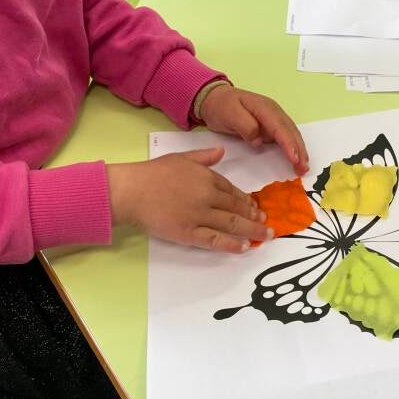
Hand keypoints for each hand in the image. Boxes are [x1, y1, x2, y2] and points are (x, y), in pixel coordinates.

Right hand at [107, 148, 271, 252]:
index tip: (255, 206)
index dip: (246, 200)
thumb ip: (204, 156)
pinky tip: (244, 247)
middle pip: (236, 207)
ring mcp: (199, 216)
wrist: (132, 190)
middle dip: (254, 216)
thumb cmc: (152, 173)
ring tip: (264, 235)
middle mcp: (207, 196)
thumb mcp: (181, 157)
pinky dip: (232, 244)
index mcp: (207, 177)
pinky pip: (215, 240)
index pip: (232, 190)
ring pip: (231, 224)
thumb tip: (221, 151)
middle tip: (266, 222)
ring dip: (251, 230)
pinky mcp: (188, 233)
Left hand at [198, 85, 308, 174]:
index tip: (295, 159)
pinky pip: (285, 138)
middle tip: (304, 168)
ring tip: (304, 167)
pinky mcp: (270, 127)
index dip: (288, 144)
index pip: (280, 127)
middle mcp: (274, 112)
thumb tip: (259, 140)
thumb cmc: (222, 106)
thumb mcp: (229, 113)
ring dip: (299, 151)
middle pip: (290, 132)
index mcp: (265, 108)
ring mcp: (274, 119)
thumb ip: (245, 126)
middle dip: (299, 150)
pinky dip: (293, 148)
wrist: (215, 99)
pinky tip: (296, 159)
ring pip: (291, 135)